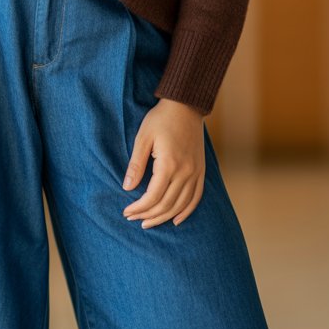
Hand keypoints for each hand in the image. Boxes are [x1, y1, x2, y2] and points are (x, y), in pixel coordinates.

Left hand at [122, 99, 204, 228]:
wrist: (185, 106)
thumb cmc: (161, 119)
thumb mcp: (143, 138)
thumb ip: (136, 165)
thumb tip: (127, 188)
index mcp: (169, 164)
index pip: (153, 196)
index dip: (138, 207)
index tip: (126, 211)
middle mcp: (185, 172)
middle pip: (166, 204)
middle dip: (148, 215)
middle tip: (134, 219)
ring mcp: (195, 172)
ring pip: (181, 205)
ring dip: (164, 217)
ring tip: (149, 222)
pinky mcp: (201, 171)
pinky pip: (196, 197)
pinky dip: (186, 211)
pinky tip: (176, 219)